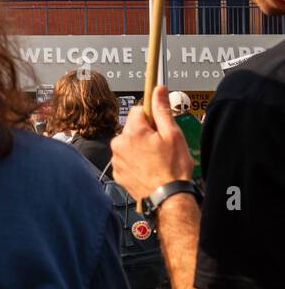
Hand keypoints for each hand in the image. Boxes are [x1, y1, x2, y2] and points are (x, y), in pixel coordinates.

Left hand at [111, 86, 195, 205]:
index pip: (138, 110)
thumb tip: (158, 89)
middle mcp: (119, 143)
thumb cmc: (172, 169)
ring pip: (128, 144)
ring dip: (139, 148)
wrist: (168, 198)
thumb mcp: (172, 135)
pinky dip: (135, 161)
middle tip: (161, 146)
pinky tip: (148, 169)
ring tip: (156, 160)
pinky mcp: (117, 172)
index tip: (160, 125)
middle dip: (146, 133)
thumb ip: (162, 110)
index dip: (151, 117)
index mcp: (132, 131)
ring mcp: (116, 159)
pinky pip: (125, 159)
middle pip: (132, 128)